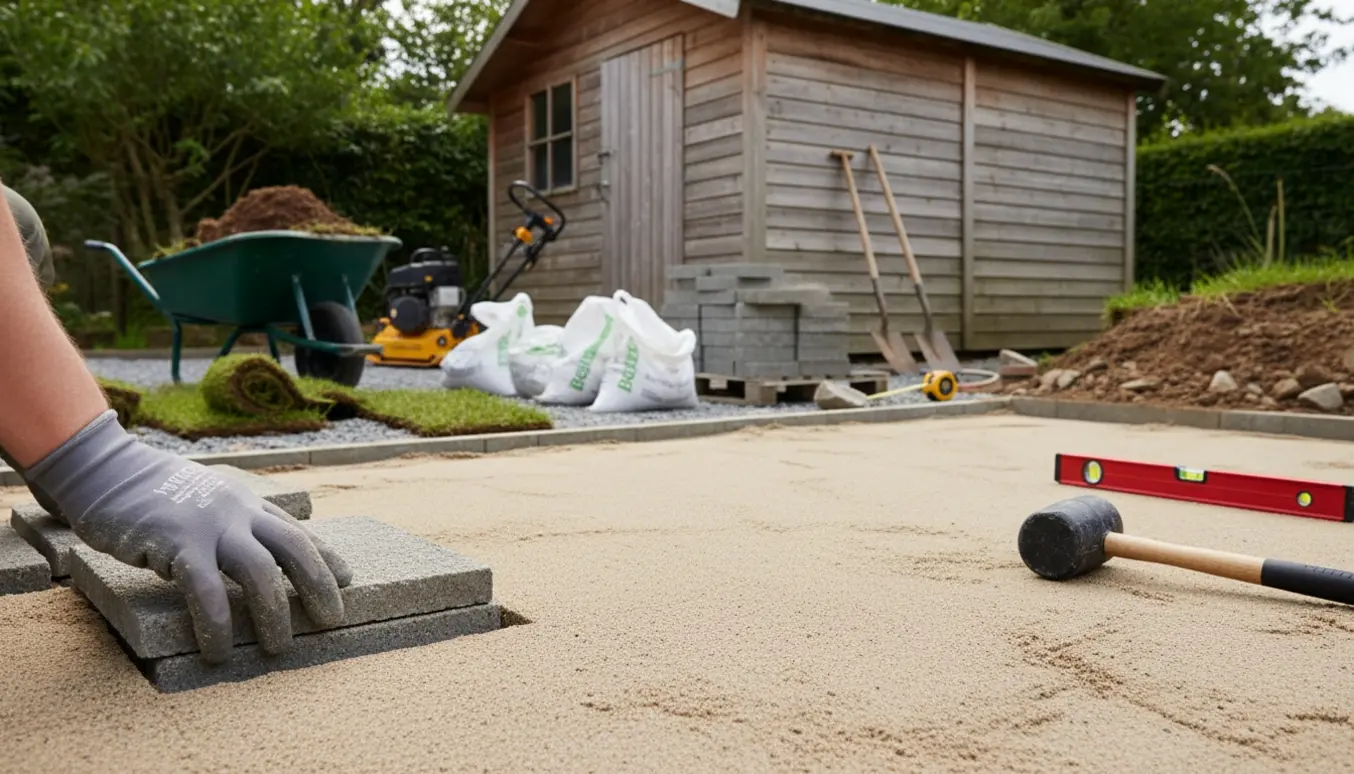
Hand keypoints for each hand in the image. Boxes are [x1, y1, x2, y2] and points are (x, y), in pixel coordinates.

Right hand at [26, 409, 352, 663]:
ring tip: (278, 648)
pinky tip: (217, 650)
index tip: (348, 580)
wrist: (108, 472)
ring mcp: (209, 526)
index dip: (326, 558)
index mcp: (248, 504)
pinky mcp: (176, 544)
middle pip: (294, 547)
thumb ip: (239, 524)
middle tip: (332, 621)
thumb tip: (266, 555)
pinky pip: (207, 590)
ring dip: (274, 613)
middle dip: (319, 585)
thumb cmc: (158, 496)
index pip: (298, 531)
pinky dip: (217, 623)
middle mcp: (238, 512)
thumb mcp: (210, 502)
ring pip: (260, 571)